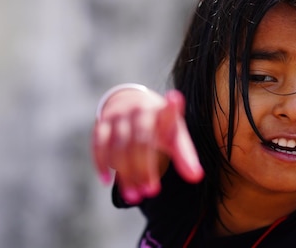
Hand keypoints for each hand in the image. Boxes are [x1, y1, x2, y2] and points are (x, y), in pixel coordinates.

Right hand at [92, 88, 203, 203]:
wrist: (131, 102)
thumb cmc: (158, 125)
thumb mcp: (174, 135)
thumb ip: (185, 155)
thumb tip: (196, 177)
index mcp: (162, 112)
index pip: (168, 110)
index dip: (172, 106)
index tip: (174, 99)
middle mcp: (140, 110)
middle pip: (141, 141)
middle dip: (144, 169)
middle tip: (151, 192)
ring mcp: (119, 115)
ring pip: (119, 146)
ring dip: (125, 173)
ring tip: (133, 196)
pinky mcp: (102, 122)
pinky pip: (99, 144)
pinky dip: (101, 163)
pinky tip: (106, 181)